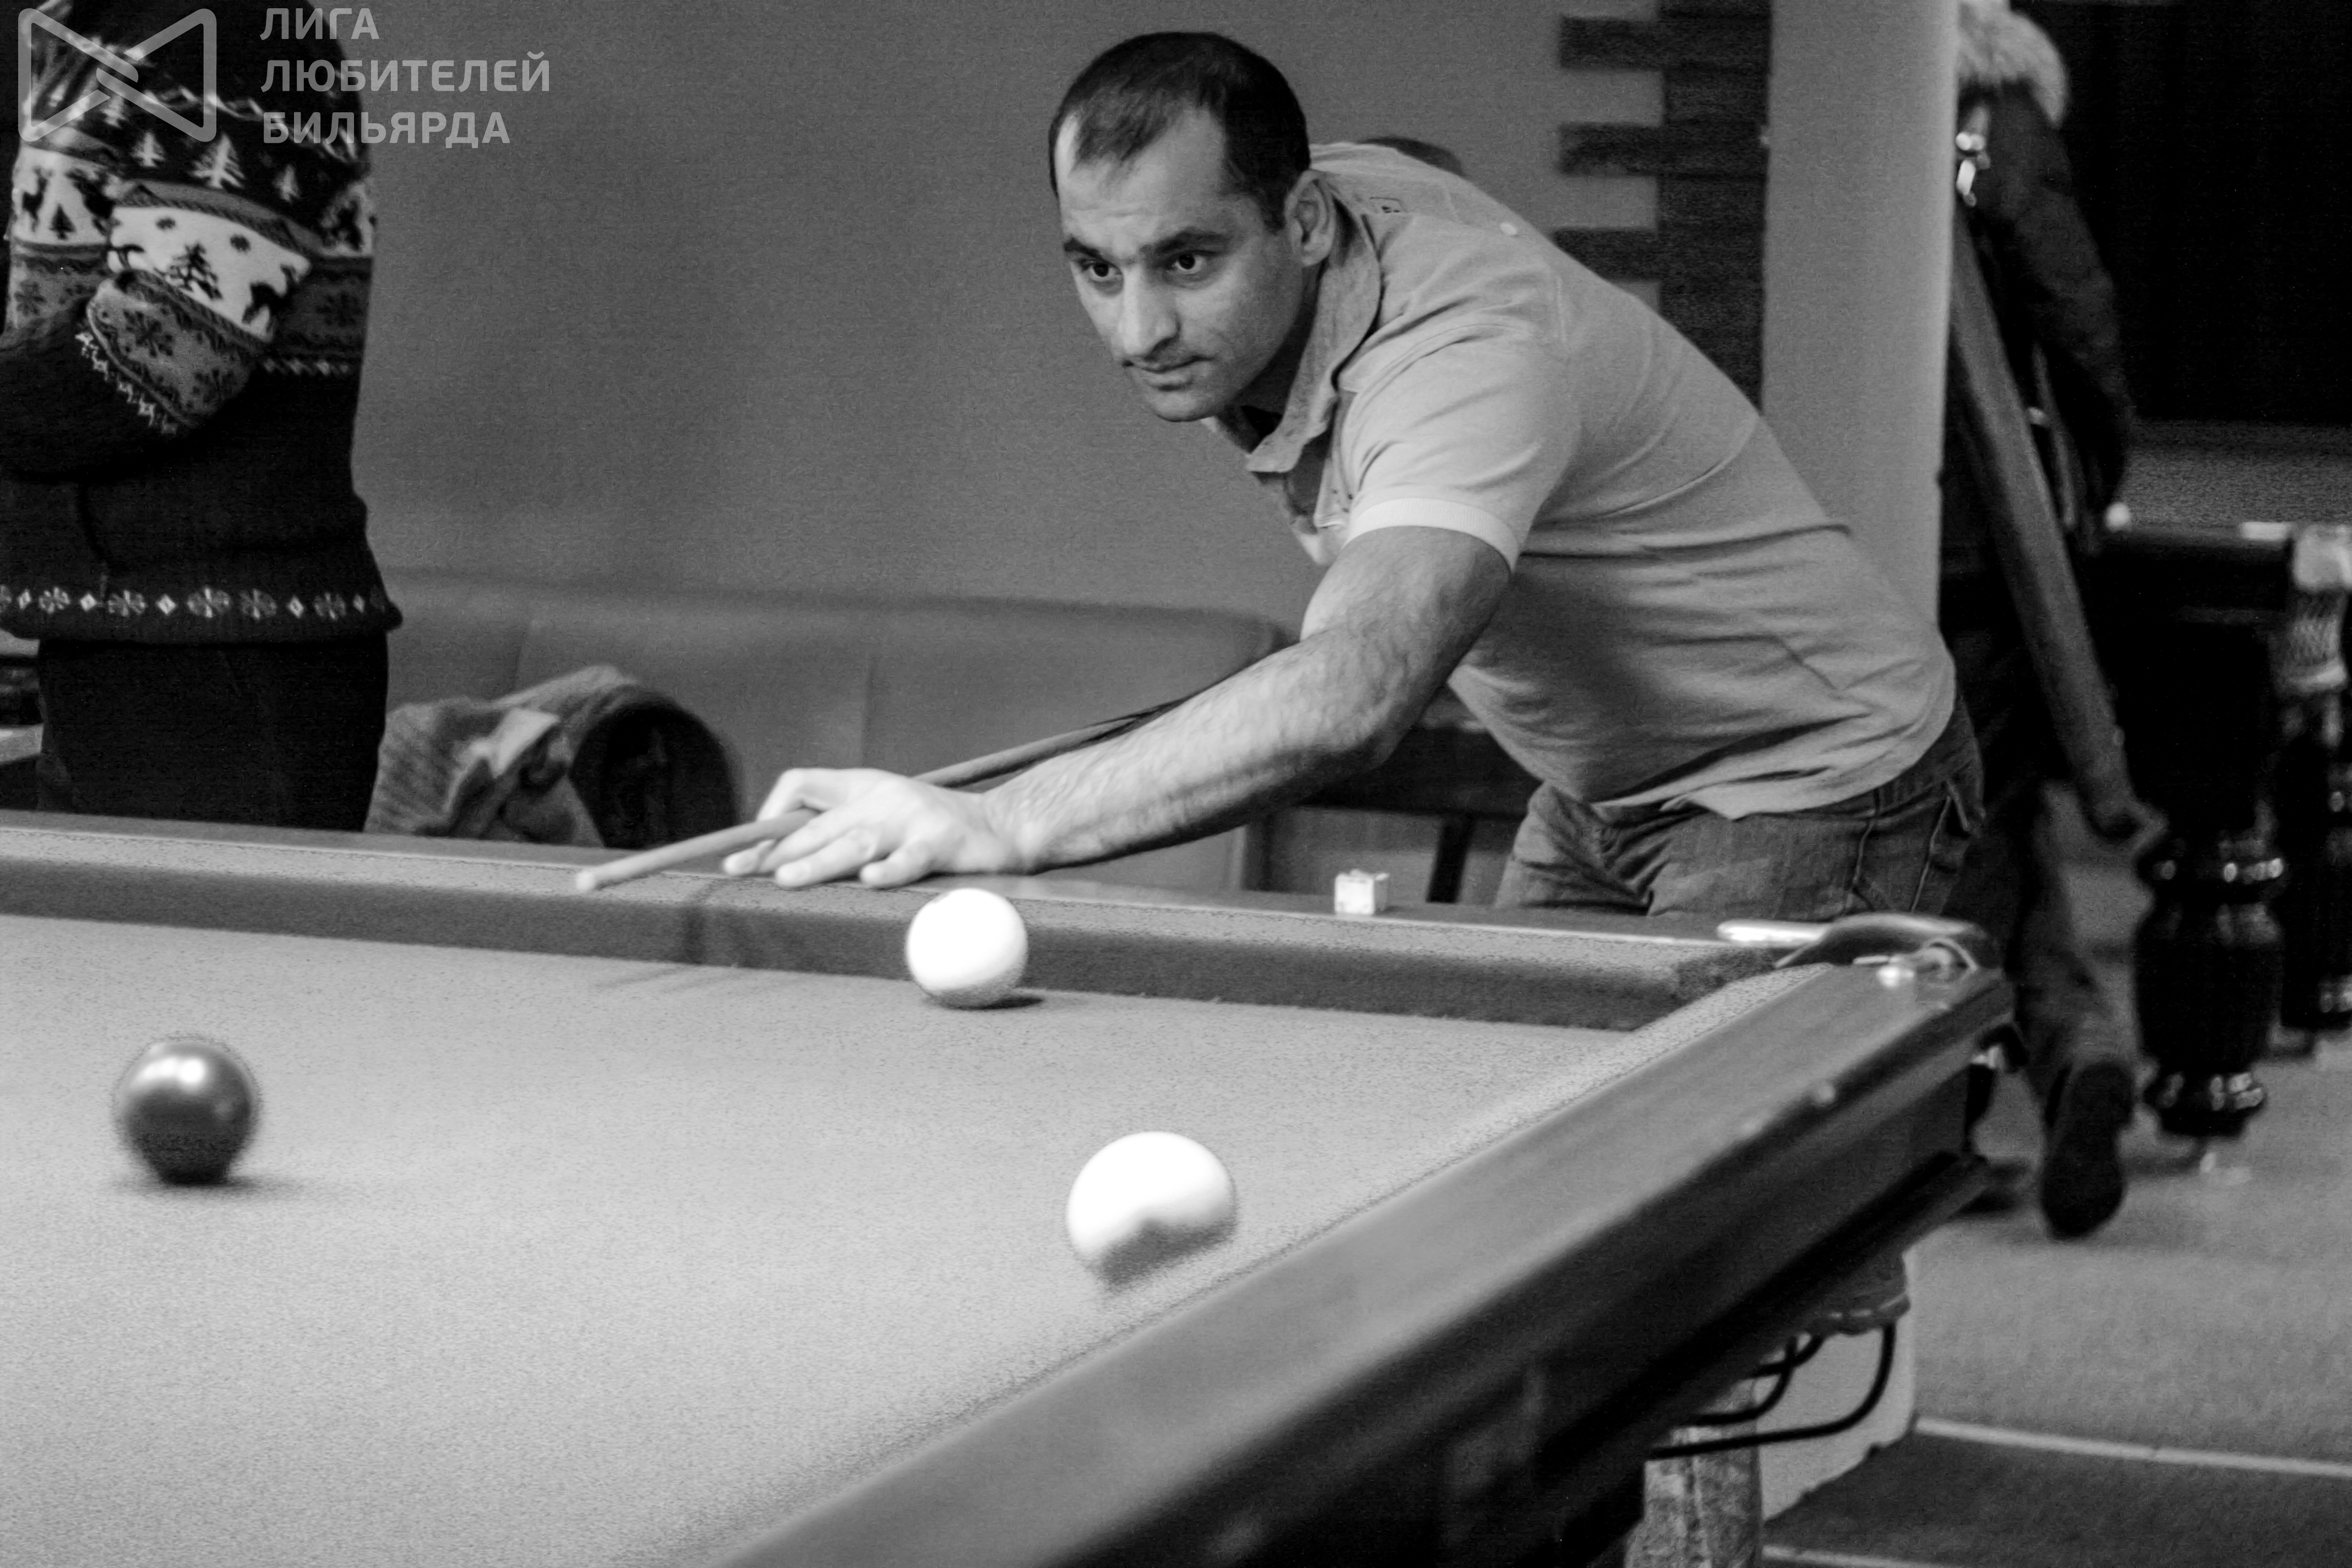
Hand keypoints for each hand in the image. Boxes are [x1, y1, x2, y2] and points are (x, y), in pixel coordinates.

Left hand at [719, 768, 1023, 888]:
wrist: (1002, 824)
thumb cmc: (933, 825)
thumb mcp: (881, 812)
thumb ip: (838, 826)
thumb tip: (777, 856)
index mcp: (861, 786)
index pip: (801, 784)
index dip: (768, 814)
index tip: (747, 852)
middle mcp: (881, 798)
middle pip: (821, 823)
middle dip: (778, 849)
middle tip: (744, 871)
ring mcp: (912, 819)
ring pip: (856, 841)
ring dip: (819, 861)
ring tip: (787, 878)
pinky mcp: (942, 842)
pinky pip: (912, 858)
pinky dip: (891, 870)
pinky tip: (871, 882)